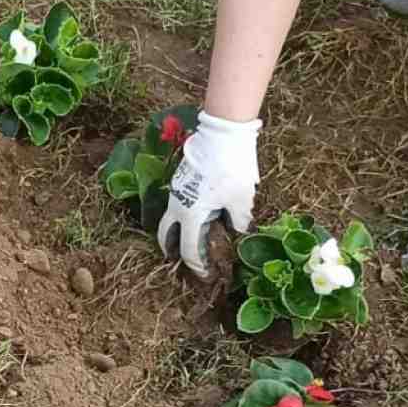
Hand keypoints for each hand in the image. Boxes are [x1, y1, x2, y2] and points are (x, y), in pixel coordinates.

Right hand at [157, 112, 261, 278]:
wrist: (222, 132)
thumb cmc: (232, 167)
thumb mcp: (242, 199)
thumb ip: (239, 220)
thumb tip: (237, 230)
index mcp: (190, 215)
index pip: (188, 249)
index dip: (197, 266)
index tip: (206, 274)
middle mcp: (177, 205)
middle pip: (165, 235)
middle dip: (171, 250)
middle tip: (179, 261)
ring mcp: (176, 190)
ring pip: (169, 217)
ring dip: (176, 231)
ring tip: (188, 238)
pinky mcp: (180, 178)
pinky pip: (177, 203)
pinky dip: (183, 214)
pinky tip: (199, 212)